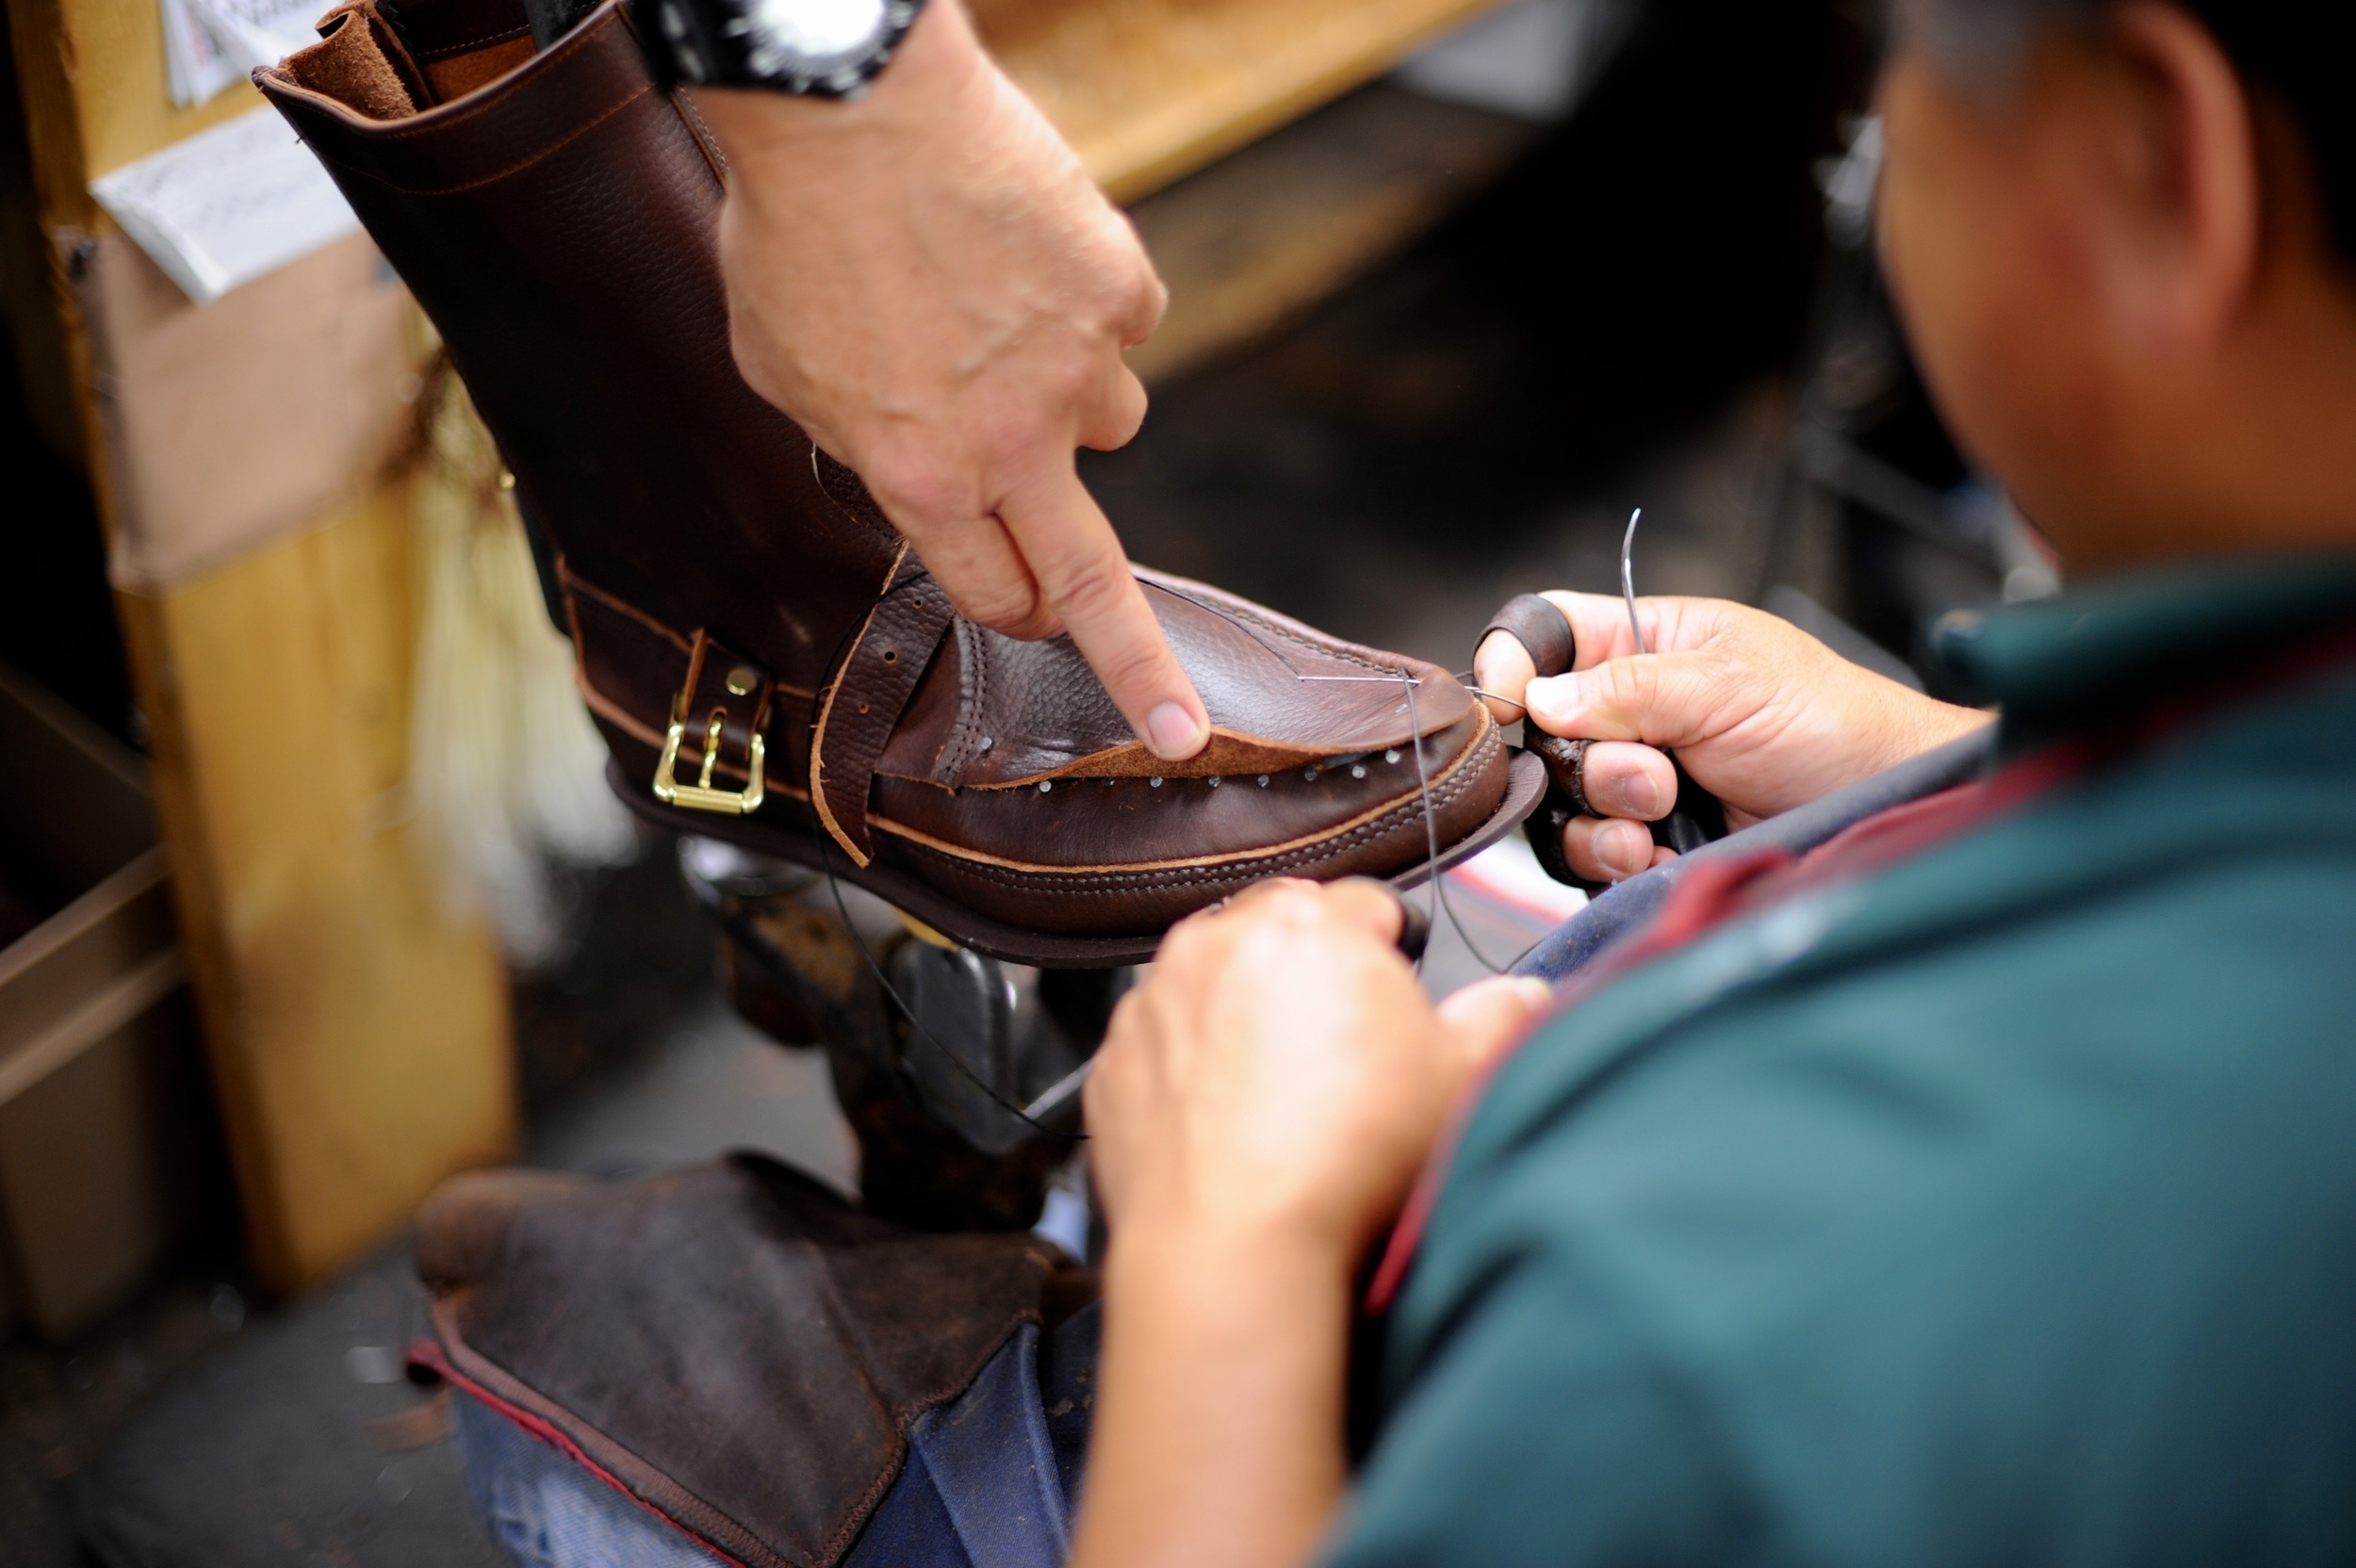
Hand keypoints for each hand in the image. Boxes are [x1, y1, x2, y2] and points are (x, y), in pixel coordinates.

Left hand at [691, 3, 1209, 759]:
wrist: (846, 102)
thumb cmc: (793, 234)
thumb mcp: (784, 375)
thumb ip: (858, 443)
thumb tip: (897, 462)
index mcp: (921, 480)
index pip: (995, 594)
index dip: (1014, 612)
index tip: (1041, 634)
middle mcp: (1013, 443)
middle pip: (1093, 583)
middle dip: (1143, 673)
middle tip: (1183, 726)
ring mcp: (1079, 366)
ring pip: (1115, 422)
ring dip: (1075, 401)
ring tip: (1006, 325)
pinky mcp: (1119, 285)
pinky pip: (1123, 321)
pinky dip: (1086, 302)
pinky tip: (1024, 252)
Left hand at [1085, 880, 1553, 1266]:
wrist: (1234, 1244)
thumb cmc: (1347, 1157)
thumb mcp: (1460, 1079)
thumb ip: (1499, 1018)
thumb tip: (1519, 997)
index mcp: (1311, 924)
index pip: (1365, 901)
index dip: (1389, 950)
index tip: (1396, 995)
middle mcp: (1219, 943)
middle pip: (1278, 929)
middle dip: (1309, 969)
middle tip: (1341, 1050)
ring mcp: (1155, 1000)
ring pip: (1210, 981)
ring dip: (1241, 1012)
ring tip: (1282, 1093)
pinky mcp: (1112, 1062)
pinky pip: (1160, 1043)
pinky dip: (1188, 1067)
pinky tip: (1227, 1123)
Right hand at [1476, 593, 1990, 882]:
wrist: (1877, 808)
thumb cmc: (1825, 721)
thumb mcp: (1725, 684)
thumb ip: (1626, 688)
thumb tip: (1537, 699)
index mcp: (1643, 640)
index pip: (1546, 634)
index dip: (1515, 663)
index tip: (1511, 703)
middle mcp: (1626, 708)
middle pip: (1540, 733)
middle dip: (1587, 764)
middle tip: (1654, 775)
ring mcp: (1632, 778)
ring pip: (1557, 802)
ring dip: (1601, 819)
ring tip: (1660, 822)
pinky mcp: (1643, 838)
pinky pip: (1586, 856)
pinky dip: (1616, 861)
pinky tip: (1661, 856)